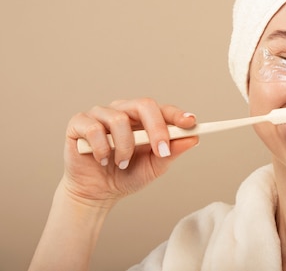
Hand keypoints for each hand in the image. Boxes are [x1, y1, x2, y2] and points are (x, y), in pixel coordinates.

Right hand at [62, 98, 198, 206]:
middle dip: (156, 128)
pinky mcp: (79, 123)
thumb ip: (171, 152)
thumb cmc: (125, 175)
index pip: (162, 109)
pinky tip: (102, 160)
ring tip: (122, 164)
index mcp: (143, 119)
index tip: (191, 123)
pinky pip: (94, 129)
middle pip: (143, 104)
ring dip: (125, 147)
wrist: (96, 193)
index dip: (177, 114)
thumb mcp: (154, 167)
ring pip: (119, 119)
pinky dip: (102, 148)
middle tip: (161, 151)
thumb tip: (193, 138)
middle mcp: (123, 111)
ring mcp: (100, 115)